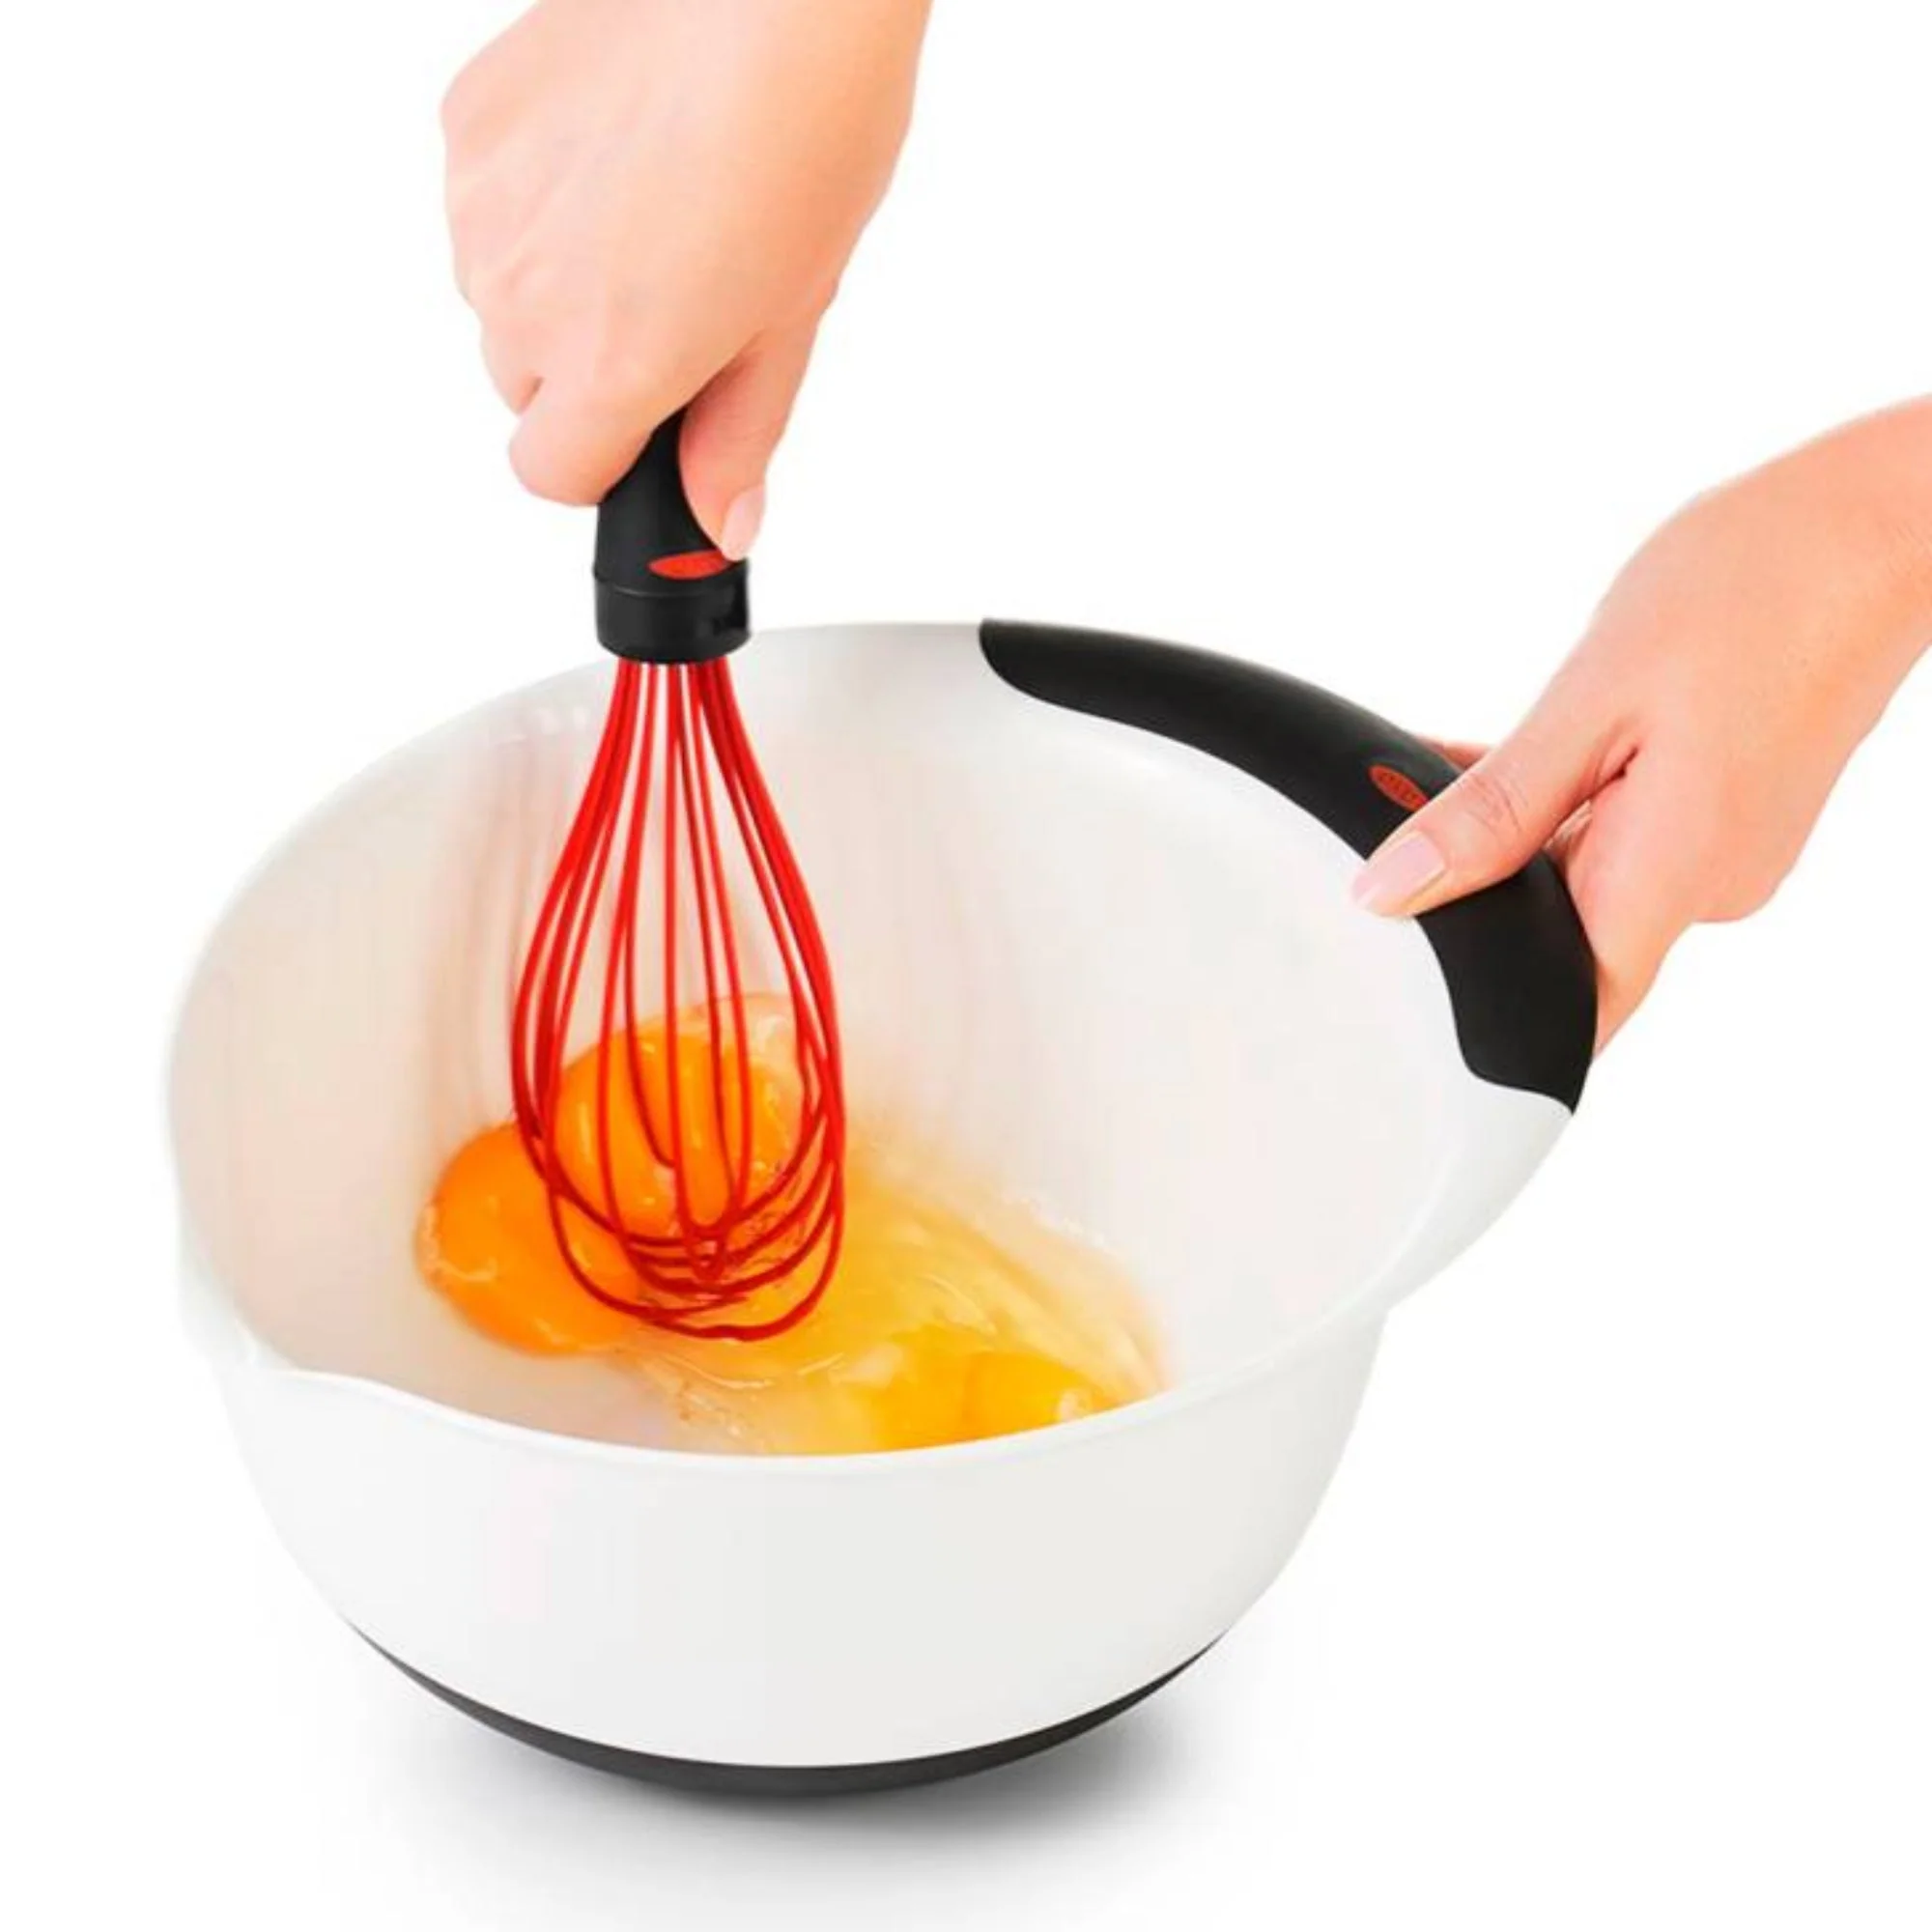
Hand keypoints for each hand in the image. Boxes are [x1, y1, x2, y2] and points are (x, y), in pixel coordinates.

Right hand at [442, 0, 930, 539]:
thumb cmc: (806, 129)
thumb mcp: (791, 314)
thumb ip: (739, 432)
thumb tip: (722, 521)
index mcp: (610, 362)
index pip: (552, 475)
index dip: (607, 457)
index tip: (648, 422)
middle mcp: (525, 296)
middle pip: (524, 386)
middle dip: (587, 363)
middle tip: (677, 291)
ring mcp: (481, 206)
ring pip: (500, 295)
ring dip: (558, 278)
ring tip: (653, 205)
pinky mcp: (465, 123)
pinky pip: (484, 204)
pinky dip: (534, 198)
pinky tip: (612, 148)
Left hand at [1352, 401, 1931, 1046]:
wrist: (1881, 523)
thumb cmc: (1757, 587)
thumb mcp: (1590, 700)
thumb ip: (1491, 811)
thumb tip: (1393, 892)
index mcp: (1673, 875)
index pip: (1569, 1015)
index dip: (1490, 1029)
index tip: (1411, 995)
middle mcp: (1706, 885)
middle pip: (1562, 940)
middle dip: (1474, 895)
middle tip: (1396, 825)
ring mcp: (1721, 850)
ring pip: (1581, 875)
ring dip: (1507, 836)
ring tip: (1435, 765)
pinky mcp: (1723, 811)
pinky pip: (1615, 832)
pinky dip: (1552, 803)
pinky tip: (1494, 754)